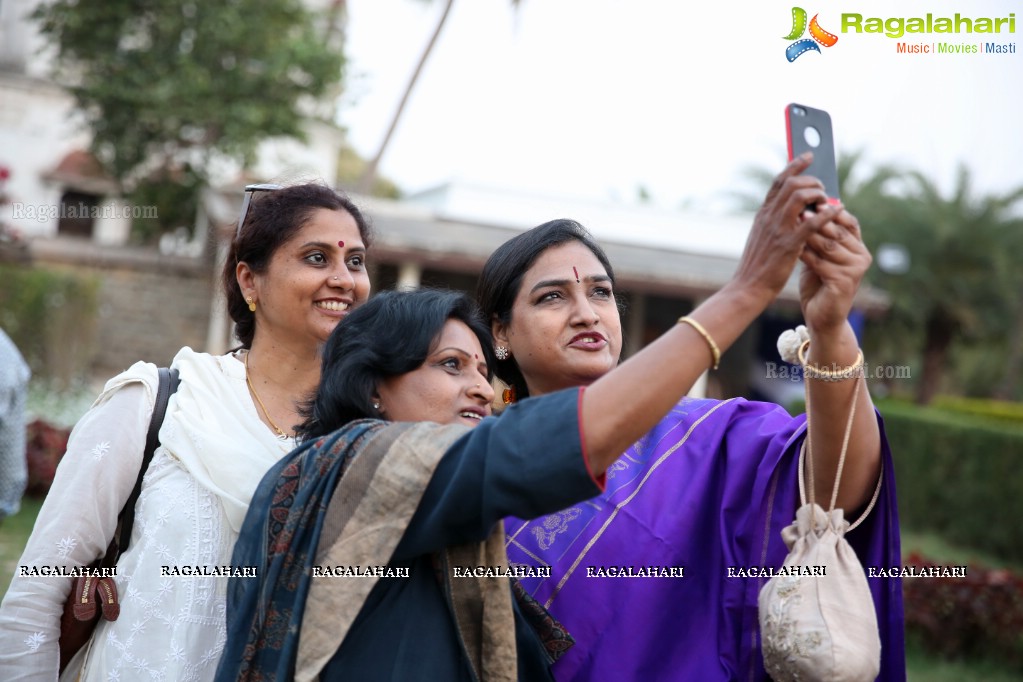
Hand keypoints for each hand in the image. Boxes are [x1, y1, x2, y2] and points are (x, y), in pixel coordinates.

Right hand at [731, 154, 839, 303]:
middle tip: (823, 188)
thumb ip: (775, 221)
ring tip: (827, 200)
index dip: (795, 165)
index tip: (808, 156)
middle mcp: (769, 217)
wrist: (748, 287)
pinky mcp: (789, 244)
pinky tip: (837, 211)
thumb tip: (794, 210)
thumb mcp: (762, 237)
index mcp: (763, 214)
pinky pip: (811, 222)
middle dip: (812, 180)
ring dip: (818, 193)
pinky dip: (827, 213)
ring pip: (799, 196)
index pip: (778, 181)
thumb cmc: (758, 265)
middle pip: (791, 183)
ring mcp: (778, 229)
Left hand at [799, 206, 871, 333]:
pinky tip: (792, 246)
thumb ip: (821, 235)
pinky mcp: (845, 282)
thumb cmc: (818, 283)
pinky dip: (805, 253)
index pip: (849, 222)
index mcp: (859, 247)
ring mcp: (856, 269)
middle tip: (799, 209)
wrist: (822, 317)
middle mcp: (862, 256)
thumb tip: (809, 207)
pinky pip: (820, 262)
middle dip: (817, 220)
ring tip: (793, 223)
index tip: (812, 201)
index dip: (831, 211)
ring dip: (809, 234)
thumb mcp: (821, 255)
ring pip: (828, 246)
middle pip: (838, 232)